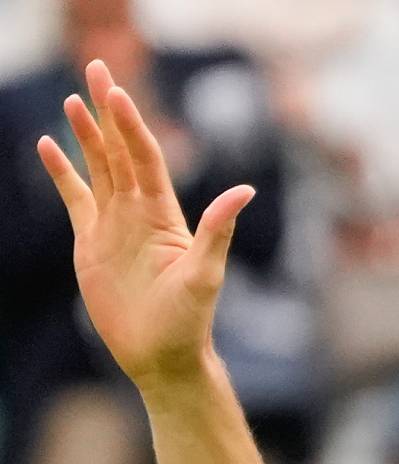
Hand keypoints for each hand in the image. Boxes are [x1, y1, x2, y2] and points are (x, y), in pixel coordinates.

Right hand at [35, 59, 254, 389]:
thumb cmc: (190, 322)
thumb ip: (218, 230)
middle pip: (120, 152)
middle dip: (108, 112)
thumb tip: (245, 190)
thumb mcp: (205, 275)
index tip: (116, 91)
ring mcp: (115, 226)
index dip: (131, 125)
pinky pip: (75, 198)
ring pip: (99, 168)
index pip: (145, 159)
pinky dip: (64, 172)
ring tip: (74, 99)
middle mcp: (140, 214)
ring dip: (87, 135)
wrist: (163, 357)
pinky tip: (50, 146)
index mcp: (164, 216)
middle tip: (96, 69)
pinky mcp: (92, 243)